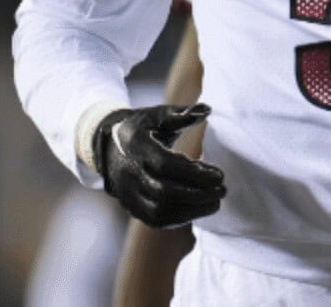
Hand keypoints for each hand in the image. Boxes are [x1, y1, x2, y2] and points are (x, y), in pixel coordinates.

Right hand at [93, 103, 225, 227]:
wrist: (108, 147)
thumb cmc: (142, 128)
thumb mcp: (157, 115)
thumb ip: (181, 114)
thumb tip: (207, 110)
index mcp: (135, 146)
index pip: (165, 164)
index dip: (194, 173)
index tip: (219, 175)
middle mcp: (128, 172)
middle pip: (164, 192)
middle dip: (198, 194)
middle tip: (222, 190)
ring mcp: (127, 192)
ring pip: (158, 211)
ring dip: (191, 210)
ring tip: (215, 202)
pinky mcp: (130, 206)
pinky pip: (154, 220)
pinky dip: (179, 219)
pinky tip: (199, 209)